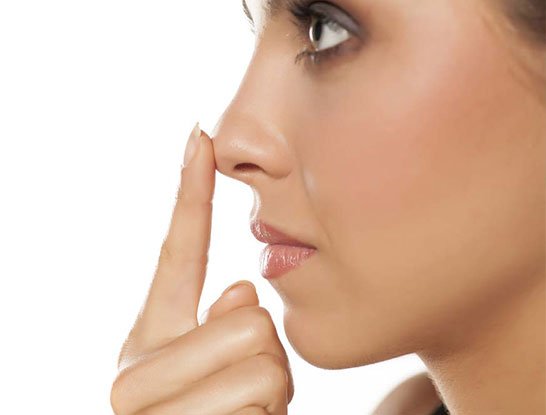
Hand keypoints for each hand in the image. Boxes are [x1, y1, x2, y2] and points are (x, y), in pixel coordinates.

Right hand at [110, 123, 293, 414]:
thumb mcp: (210, 374)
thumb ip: (216, 326)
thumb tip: (239, 288)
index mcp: (146, 341)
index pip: (175, 252)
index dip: (191, 192)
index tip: (200, 135)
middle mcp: (134, 371)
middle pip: (249, 319)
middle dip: (264, 354)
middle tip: (245, 384)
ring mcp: (153, 408)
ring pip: (264, 360)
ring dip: (271, 390)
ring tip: (243, 410)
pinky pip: (265, 401)